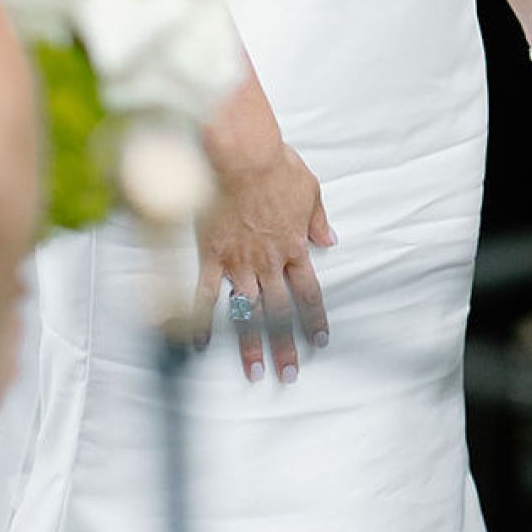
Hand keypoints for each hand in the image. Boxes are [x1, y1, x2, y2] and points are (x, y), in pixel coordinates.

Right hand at [194, 71, 335, 381]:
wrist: (241, 157)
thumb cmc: (275, 167)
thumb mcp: (310, 189)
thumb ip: (317, 219)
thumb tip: (330, 238)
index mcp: (294, 247)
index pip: (309, 293)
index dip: (314, 319)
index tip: (318, 342)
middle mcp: (269, 262)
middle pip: (279, 313)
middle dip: (284, 346)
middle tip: (288, 374)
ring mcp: (239, 263)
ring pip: (247, 312)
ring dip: (250, 345)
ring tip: (253, 372)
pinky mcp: (211, 256)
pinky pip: (206, 296)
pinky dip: (203, 321)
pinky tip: (201, 345)